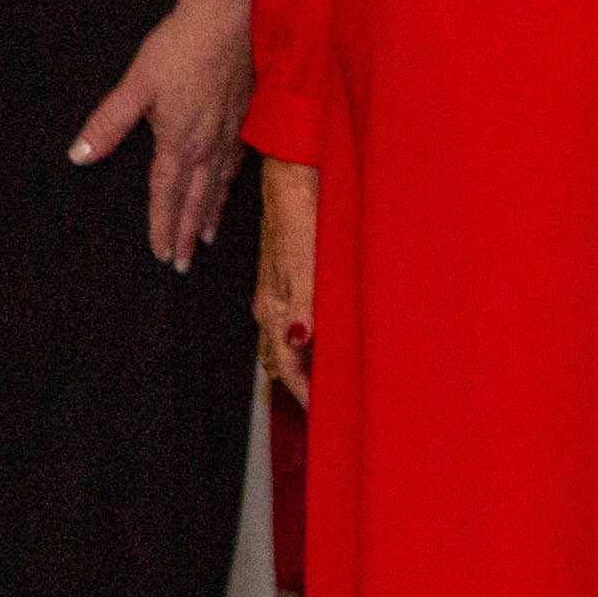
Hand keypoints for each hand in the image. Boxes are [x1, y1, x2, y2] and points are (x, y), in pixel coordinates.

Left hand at [73, 0, 257, 266]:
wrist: (228, 19)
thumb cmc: (177, 48)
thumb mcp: (135, 85)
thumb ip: (108, 123)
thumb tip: (78, 156)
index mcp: (178, 140)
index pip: (166, 194)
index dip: (161, 225)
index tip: (161, 255)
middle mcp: (206, 145)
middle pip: (195, 199)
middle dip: (186, 232)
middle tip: (182, 264)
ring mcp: (229, 133)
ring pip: (218, 185)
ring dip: (210, 214)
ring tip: (207, 240)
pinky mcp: (243, 118)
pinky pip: (236, 164)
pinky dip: (229, 185)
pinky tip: (227, 188)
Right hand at [255, 158, 317, 396]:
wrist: (294, 183)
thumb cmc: (304, 220)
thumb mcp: (308, 264)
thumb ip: (303, 306)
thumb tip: (298, 343)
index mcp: (272, 308)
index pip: (285, 364)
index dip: (303, 390)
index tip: (322, 413)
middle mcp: (269, 306)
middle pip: (282, 358)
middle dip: (302, 384)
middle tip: (328, 405)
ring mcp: (276, 293)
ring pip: (286, 341)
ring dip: (304, 364)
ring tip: (328, 381)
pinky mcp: (286, 279)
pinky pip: (293, 321)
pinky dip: (307, 340)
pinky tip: (323, 340)